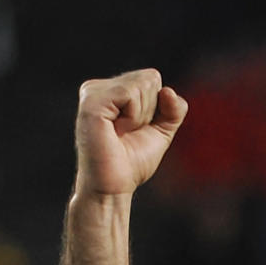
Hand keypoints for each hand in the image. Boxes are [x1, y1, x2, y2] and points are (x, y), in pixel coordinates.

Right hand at [73, 68, 187, 198]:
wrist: (114, 186)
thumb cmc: (132, 162)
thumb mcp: (161, 131)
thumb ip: (174, 109)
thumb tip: (168, 91)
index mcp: (111, 90)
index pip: (152, 78)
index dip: (156, 108)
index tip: (136, 129)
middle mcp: (99, 86)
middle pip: (150, 78)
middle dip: (149, 111)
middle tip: (127, 133)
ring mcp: (93, 91)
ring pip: (142, 84)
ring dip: (140, 116)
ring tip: (120, 132)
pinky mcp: (92, 100)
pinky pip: (130, 93)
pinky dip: (133, 116)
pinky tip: (117, 130)